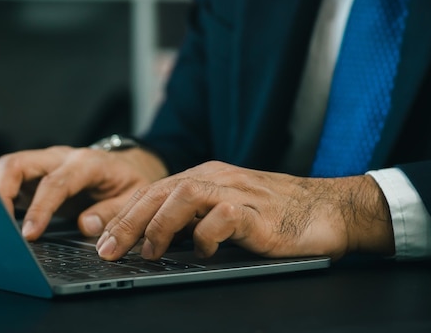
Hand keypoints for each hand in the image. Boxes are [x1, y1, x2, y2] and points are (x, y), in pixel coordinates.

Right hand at [0, 146, 167, 239]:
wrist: (125, 167)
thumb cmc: (127, 183)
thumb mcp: (132, 198)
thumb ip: (112, 212)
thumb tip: (84, 225)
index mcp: (86, 163)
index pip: (55, 182)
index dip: (40, 208)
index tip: (28, 235)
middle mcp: (58, 158)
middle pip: (18, 163)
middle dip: (1, 192)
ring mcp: (41, 164)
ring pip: (4, 165)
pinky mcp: (31, 174)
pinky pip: (2, 173)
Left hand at [96, 161, 394, 260]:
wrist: (328, 209)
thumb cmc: (276, 214)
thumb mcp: (227, 210)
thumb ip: (195, 219)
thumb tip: (156, 241)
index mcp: (207, 177)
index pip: (155, 191)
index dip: (125, 215)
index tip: (102, 240)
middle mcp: (217, 179)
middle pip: (161, 191)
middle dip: (128, 221)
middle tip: (108, 250)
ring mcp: (238, 192)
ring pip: (185, 194)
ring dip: (160, 224)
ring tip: (149, 252)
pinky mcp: (258, 212)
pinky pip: (223, 216)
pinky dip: (206, 234)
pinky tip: (203, 251)